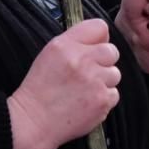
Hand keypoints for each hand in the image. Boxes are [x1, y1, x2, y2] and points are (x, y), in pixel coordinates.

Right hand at [8, 19, 119, 148]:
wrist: (34, 121)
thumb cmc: (40, 89)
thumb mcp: (50, 54)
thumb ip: (74, 43)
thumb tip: (100, 38)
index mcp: (66, 45)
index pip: (99, 27)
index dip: (100, 38)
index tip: (95, 47)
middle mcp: (82, 60)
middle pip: (112, 50)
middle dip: (103, 61)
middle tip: (89, 72)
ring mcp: (94, 80)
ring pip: (115, 73)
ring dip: (104, 81)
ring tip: (85, 89)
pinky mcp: (102, 100)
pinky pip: (114, 94)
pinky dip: (103, 99)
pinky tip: (87, 102)